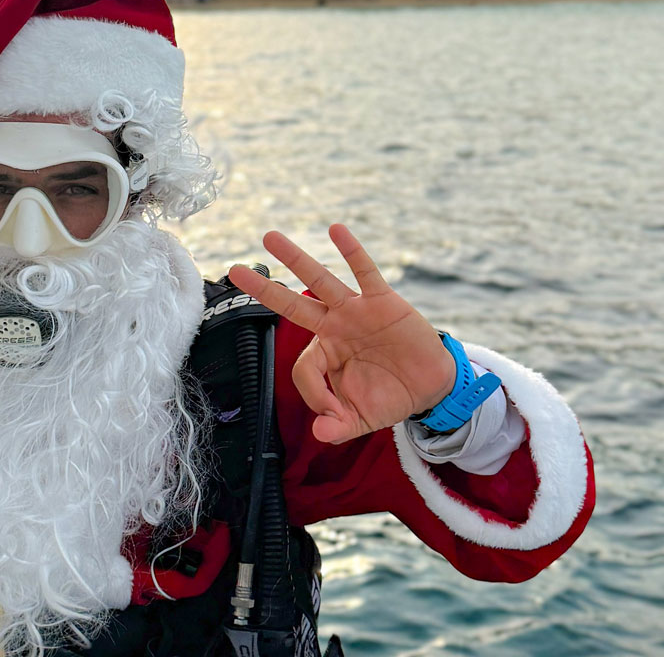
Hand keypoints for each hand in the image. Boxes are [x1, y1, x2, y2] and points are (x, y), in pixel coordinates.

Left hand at [228, 224, 454, 444]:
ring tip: (270, 237)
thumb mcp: (361, 419)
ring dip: (296, 259)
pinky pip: (364, 272)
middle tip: (233, 269)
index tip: (333, 412)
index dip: (314, 393)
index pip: (303, 367)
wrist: (430, 385)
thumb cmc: (390, 397)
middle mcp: (333, 327)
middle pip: (291, 305)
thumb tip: (320, 434)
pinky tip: (335, 230)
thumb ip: (339, 426)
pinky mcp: (382, 301)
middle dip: (263, 289)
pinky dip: (351, 251)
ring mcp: (355, 311)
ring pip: (320, 282)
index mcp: (325, 355)